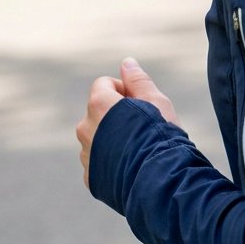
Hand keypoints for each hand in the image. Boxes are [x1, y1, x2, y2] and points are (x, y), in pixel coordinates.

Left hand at [76, 57, 180, 187]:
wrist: (159, 180)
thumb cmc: (159, 135)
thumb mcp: (155, 100)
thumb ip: (138, 80)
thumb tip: (126, 63)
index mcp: (99, 105)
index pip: (103, 85)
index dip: (124, 90)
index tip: (141, 103)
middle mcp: (85, 128)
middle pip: (98, 112)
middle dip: (116, 115)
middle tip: (142, 126)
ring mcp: (86, 155)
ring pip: (97, 138)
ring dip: (112, 138)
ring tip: (138, 148)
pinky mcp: (90, 177)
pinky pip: (98, 162)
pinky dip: (110, 161)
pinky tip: (131, 165)